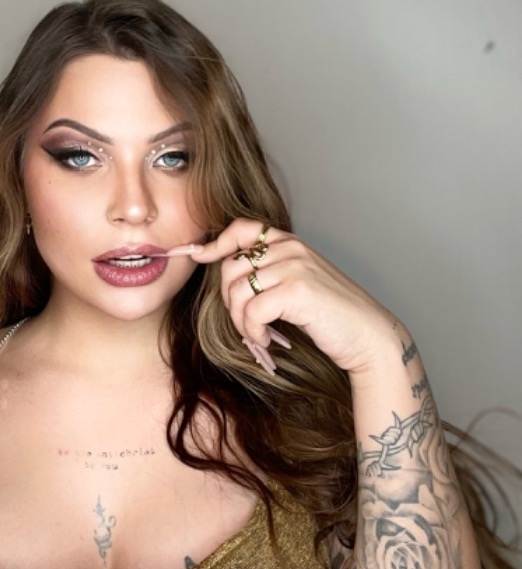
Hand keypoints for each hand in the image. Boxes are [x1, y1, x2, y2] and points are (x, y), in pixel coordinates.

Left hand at [171, 220, 396, 375]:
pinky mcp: (297, 291)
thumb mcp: (299, 282)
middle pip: (231, 267)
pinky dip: (254, 332)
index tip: (200, 256)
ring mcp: (294, 267)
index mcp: (290, 243)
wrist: (368, 336)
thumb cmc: (332, 315)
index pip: (242, 228)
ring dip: (241, 322)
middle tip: (245, 322)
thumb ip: (271, 271)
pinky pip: (252, 312)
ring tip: (257, 335)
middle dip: (229, 300)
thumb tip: (229, 275)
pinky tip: (267, 340)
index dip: (216, 242)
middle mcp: (290, 249)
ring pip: (238, 292)